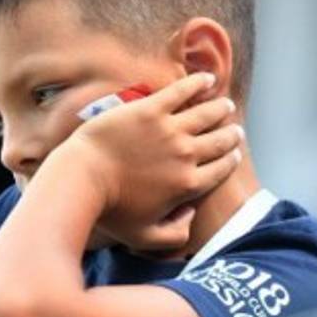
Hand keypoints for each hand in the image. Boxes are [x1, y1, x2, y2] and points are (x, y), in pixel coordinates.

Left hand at [62, 72, 243, 249]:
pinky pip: (182, 91)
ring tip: (225, 105)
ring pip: (206, 114)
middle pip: (218, 142)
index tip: (235, 154)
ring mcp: (169, 130)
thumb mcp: (144, 238)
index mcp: (187, 185)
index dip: (230, 161)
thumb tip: (191, 216)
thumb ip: (174, 235)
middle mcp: (185, 156)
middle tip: (235, 129)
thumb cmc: (109, 212)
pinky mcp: (151, 110)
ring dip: (220, 108)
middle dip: (231, 135)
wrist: (82, 180)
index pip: (220, 170)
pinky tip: (207, 79)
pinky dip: (198, 83)